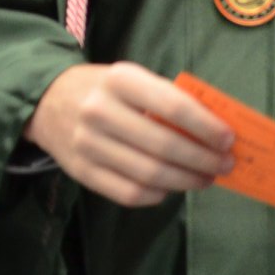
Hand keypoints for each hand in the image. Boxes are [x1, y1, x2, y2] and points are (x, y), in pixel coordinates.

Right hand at [25, 61, 234, 207]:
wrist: (46, 102)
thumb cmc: (103, 88)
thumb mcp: (131, 78)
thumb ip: (166, 99)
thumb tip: (213, 129)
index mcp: (119, 80)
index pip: (172, 106)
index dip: (205, 126)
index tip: (228, 139)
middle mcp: (100, 111)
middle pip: (163, 146)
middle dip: (202, 159)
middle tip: (225, 164)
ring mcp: (88, 145)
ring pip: (149, 175)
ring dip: (185, 181)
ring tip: (206, 178)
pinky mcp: (81, 173)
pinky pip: (128, 194)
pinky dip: (157, 195)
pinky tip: (172, 188)